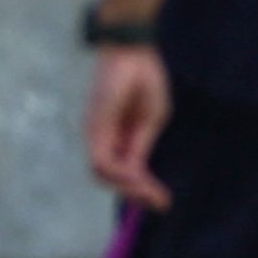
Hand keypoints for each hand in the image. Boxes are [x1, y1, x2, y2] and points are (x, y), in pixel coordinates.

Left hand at [86, 46, 173, 209]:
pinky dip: (121, 173)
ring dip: (129, 187)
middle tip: (161, 204)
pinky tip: (139, 177)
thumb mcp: (151, 119)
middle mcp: (102, 138)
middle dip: (135, 194)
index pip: (124, 170)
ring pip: (104, 174)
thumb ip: (141, 145)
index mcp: (118, 136)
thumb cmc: (145, 80)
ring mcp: (95, 134)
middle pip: (110, 177)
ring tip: (153, 193)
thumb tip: (137, 172)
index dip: (142, 189)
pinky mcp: (93, 128)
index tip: (164, 203)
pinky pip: (103, 160)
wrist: (133, 53)